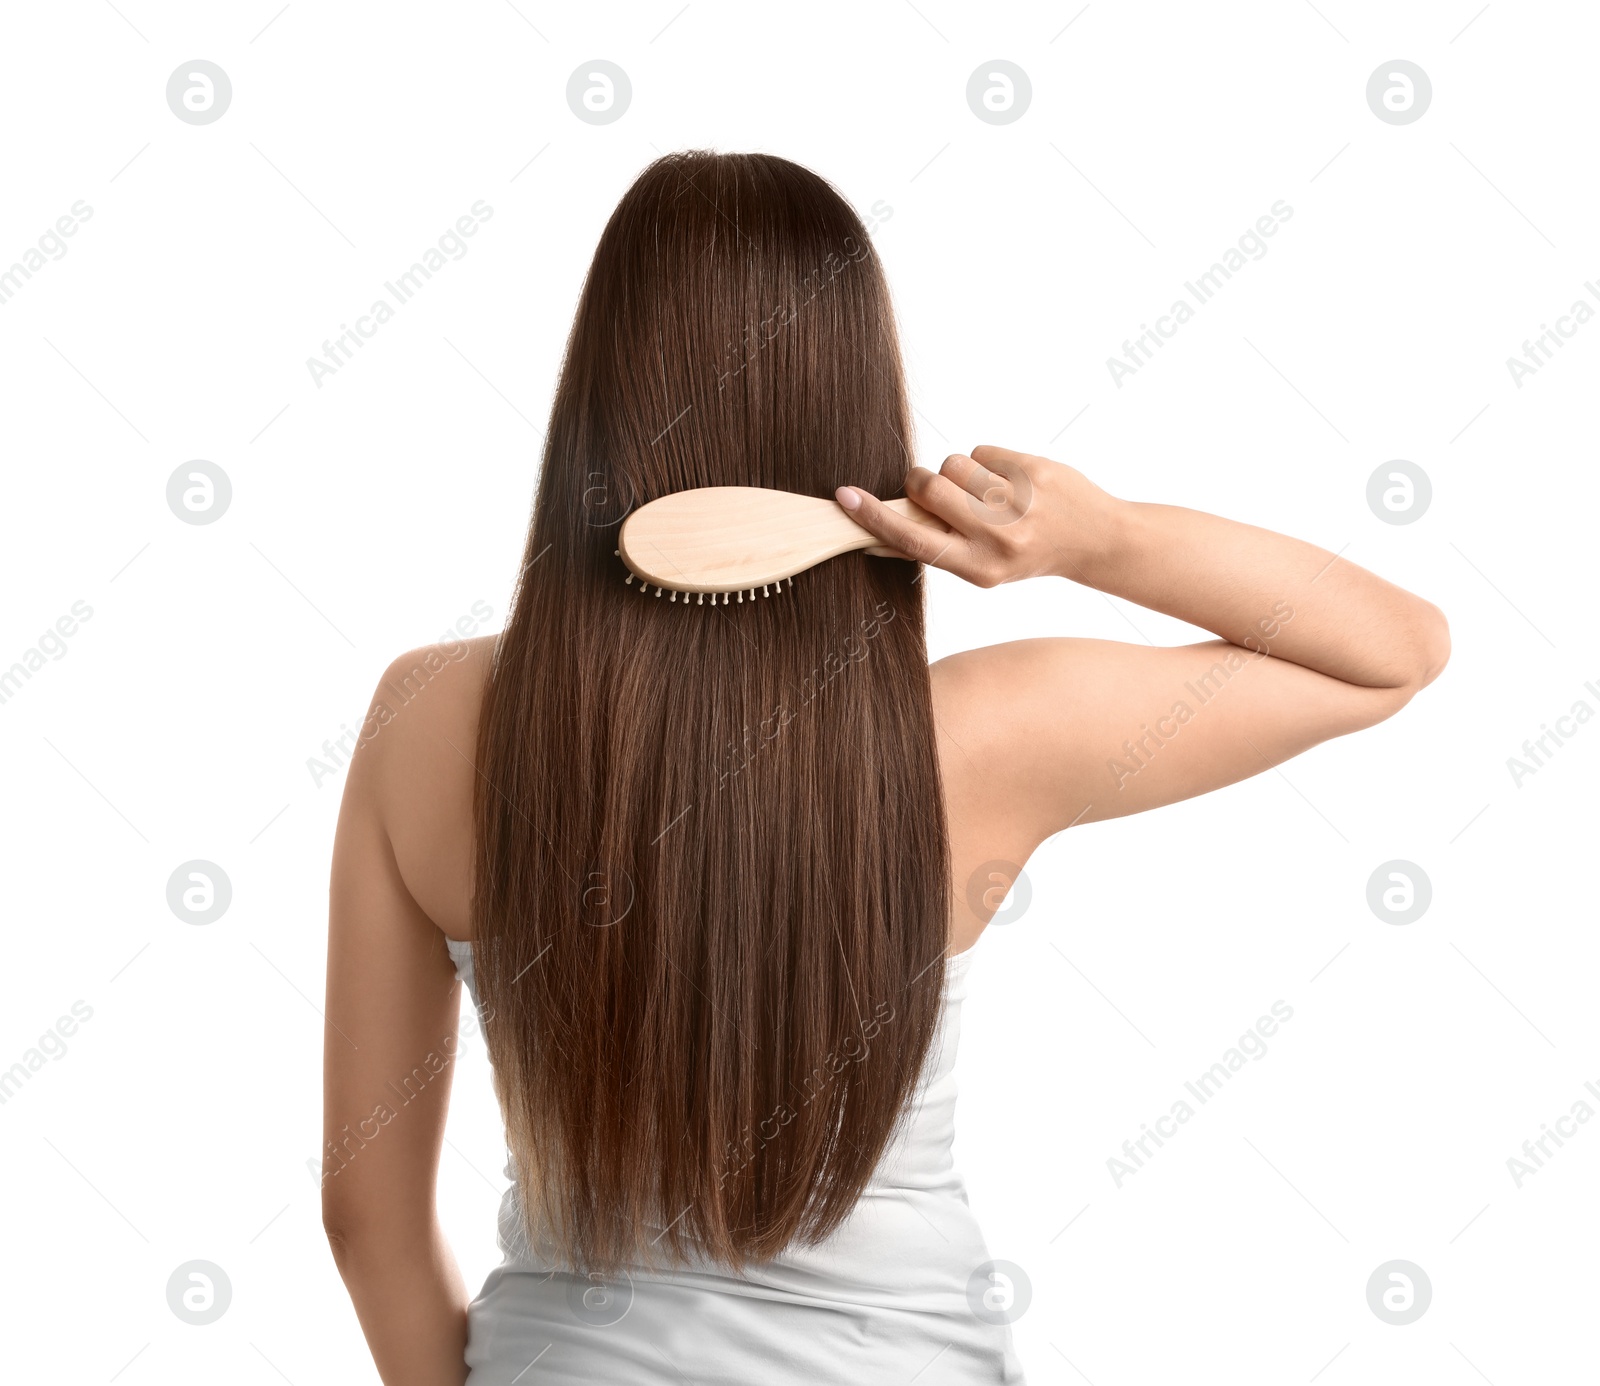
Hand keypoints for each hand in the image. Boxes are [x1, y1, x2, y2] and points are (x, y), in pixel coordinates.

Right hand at [837, 445, 1117, 588]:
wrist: (1093, 539)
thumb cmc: (1024, 553)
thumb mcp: (980, 566)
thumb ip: (935, 546)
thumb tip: (877, 531)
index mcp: (978, 568)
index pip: (913, 539)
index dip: (874, 517)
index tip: (845, 497)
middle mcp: (997, 538)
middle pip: (928, 486)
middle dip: (924, 481)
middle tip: (940, 491)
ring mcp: (1018, 502)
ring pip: (952, 463)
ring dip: (959, 471)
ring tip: (985, 491)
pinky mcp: (1034, 471)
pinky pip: (981, 450)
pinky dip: (987, 461)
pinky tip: (1010, 481)